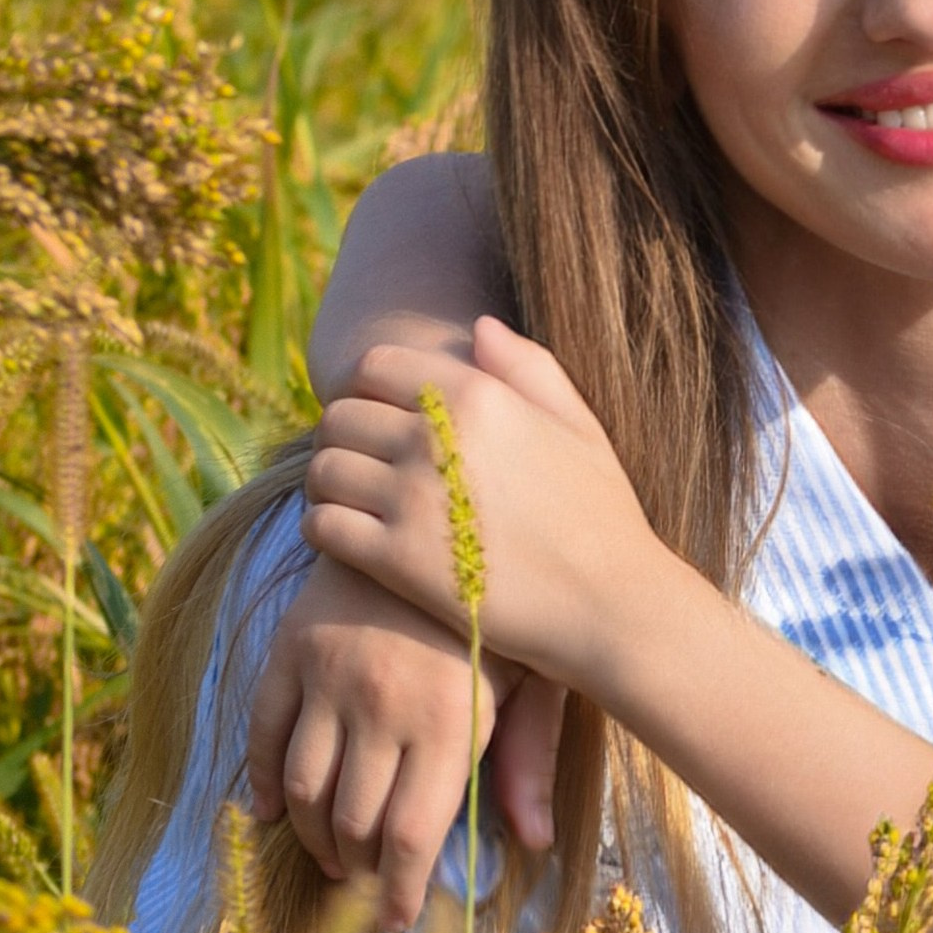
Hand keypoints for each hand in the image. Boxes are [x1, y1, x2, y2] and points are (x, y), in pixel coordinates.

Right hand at [247, 552, 566, 926]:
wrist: (437, 507)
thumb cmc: (501, 601)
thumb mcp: (536, 673)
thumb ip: (530, 757)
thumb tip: (535, 844)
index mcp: (450, 719)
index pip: (413, 836)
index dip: (402, 893)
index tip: (399, 921)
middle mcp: (382, 705)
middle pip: (353, 823)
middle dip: (359, 873)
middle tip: (367, 891)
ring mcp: (330, 676)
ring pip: (302, 789)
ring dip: (313, 837)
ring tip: (335, 856)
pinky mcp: (290, 649)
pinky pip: (263, 733)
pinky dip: (262, 783)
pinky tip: (274, 811)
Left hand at [303, 316, 686, 701]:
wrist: (610, 604)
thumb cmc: (601, 514)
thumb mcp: (579, 425)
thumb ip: (529, 367)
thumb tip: (478, 328)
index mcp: (478, 395)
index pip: (375, 366)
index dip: (365, 389)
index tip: (377, 416)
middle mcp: (436, 438)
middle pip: (339, 416)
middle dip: (342, 437)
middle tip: (361, 463)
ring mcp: (412, 499)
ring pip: (323, 469)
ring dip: (329, 483)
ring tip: (350, 500)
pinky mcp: (395, 560)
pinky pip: (322, 525)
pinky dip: (323, 527)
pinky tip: (349, 538)